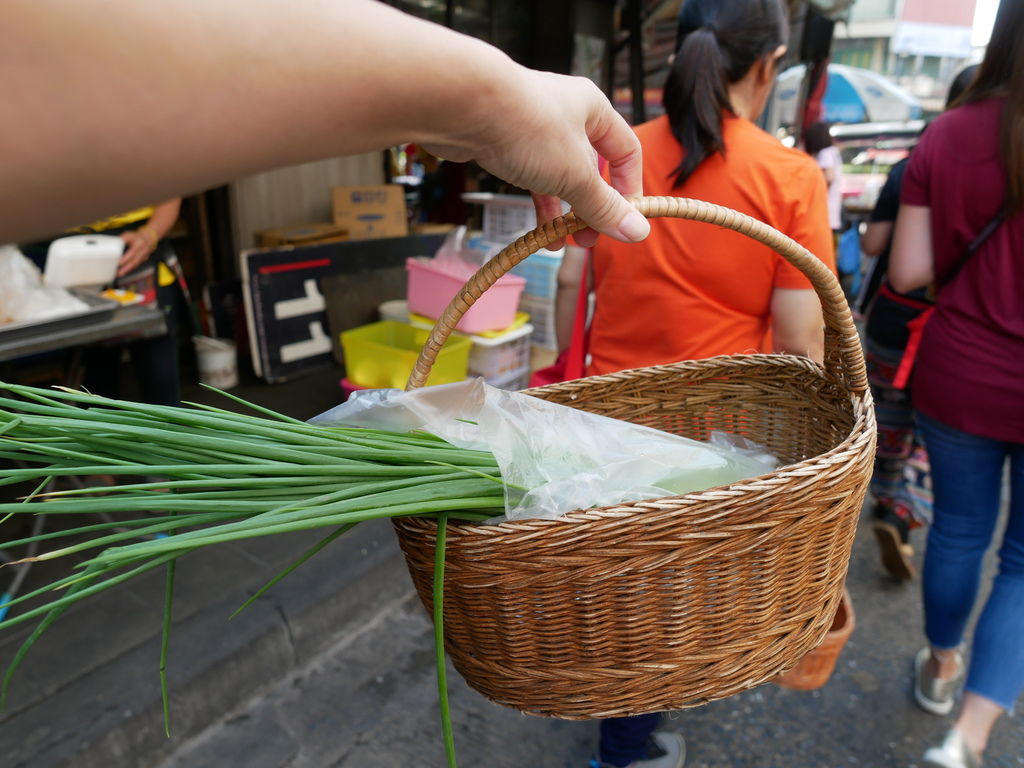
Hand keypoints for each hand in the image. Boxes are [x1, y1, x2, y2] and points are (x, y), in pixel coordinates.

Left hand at [118, 229, 153, 276]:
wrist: (149, 238)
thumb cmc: (137, 237)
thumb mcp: (129, 235)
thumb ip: (121, 239)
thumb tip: (112, 243)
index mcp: (139, 244)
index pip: (132, 253)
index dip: (125, 259)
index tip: (119, 263)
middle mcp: (142, 251)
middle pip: (134, 261)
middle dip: (126, 268)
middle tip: (118, 273)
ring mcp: (144, 256)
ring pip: (136, 264)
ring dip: (128, 270)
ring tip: (120, 274)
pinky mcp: (144, 259)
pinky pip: (137, 265)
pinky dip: (131, 269)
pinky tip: (125, 271)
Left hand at [422, 68, 647, 247]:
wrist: (462, 105)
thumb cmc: (527, 127)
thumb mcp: (575, 175)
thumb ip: (604, 206)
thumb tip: (638, 232)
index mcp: (593, 109)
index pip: (626, 150)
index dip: (629, 187)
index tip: (625, 220)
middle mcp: (566, 114)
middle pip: (590, 167)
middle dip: (590, 207)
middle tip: (588, 239)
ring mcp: (534, 128)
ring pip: (558, 175)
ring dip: (562, 212)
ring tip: (559, 243)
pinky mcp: (505, 140)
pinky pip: (530, 176)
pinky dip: (538, 203)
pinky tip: (538, 231)